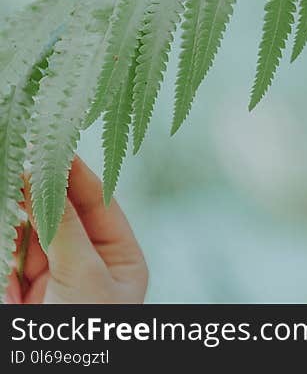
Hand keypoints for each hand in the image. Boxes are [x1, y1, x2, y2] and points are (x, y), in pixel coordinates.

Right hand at [5, 156, 147, 303]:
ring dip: (19, 221)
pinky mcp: (29, 296)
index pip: (99, 206)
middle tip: (23, 166)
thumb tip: (48, 186)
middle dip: (42, 195)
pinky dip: (7, 251)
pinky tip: (4, 237)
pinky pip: (14, 263)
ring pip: (34, 239)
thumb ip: (64, 231)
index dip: (78, 177)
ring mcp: (60, 280)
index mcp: (121, 258)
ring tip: (9, 195)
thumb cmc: (90, 329)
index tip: (58, 151)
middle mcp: (92, 265)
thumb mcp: (84, 274)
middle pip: (64, 218)